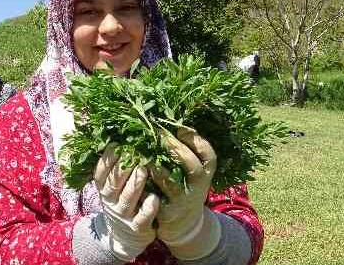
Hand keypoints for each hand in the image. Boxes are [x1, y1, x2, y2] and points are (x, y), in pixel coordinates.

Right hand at [92, 144, 159, 261]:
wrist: (125, 237)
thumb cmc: (122, 201)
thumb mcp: (113, 187)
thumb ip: (115, 167)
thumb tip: (117, 135)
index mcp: (104, 189)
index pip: (100, 173)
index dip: (107, 159)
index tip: (116, 144)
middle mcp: (111, 201)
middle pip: (113, 184)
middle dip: (122, 168)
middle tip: (134, 153)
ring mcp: (124, 215)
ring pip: (128, 199)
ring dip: (135, 184)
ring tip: (143, 169)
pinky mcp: (138, 227)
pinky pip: (143, 217)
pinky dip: (148, 208)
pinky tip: (155, 198)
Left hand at [151, 127, 220, 259]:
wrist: (182, 224)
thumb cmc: (183, 186)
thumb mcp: (191, 171)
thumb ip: (184, 151)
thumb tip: (168, 119)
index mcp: (205, 174)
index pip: (209, 156)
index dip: (197, 141)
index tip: (180, 128)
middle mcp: (197, 188)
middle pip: (192, 167)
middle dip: (176, 148)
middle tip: (158, 133)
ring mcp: (182, 201)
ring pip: (172, 184)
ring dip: (158, 168)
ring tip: (145, 154)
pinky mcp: (166, 213)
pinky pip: (154, 198)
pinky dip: (144, 186)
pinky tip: (134, 174)